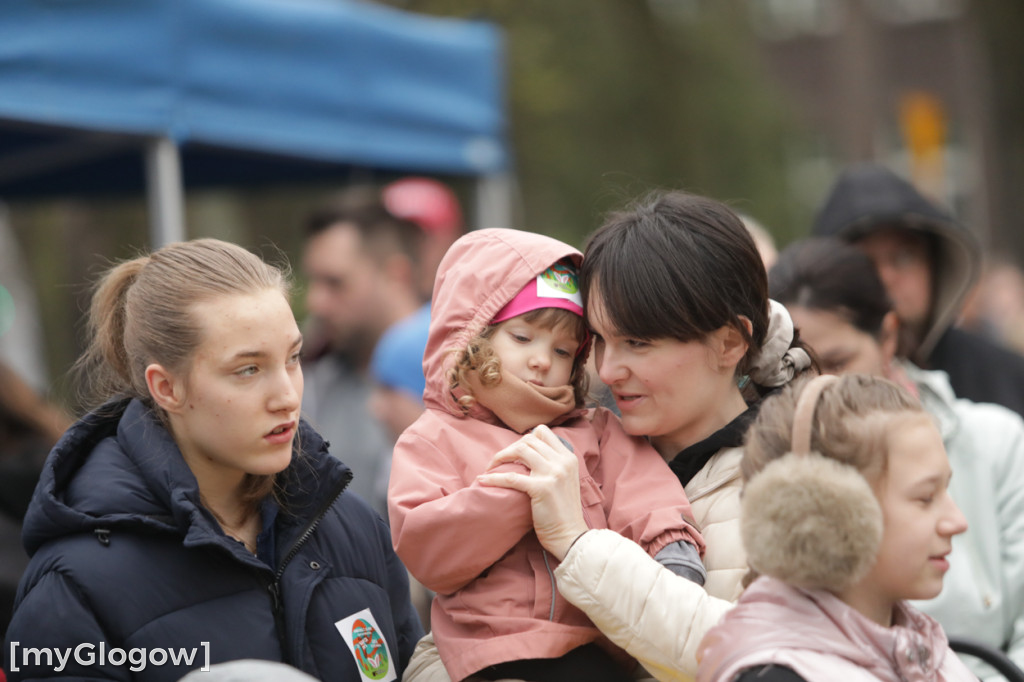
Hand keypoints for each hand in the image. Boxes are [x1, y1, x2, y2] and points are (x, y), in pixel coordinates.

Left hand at [477, 424, 588, 559]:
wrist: (570, 535)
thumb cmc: (563, 511)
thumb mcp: (566, 480)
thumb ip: (553, 465)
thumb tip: (528, 453)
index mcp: (568, 458)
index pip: (543, 432)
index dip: (524, 439)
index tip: (515, 453)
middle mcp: (562, 462)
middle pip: (529, 439)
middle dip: (510, 448)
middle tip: (499, 462)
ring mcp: (553, 474)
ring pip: (520, 450)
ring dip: (500, 457)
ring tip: (491, 467)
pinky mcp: (541, 489)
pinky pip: (510, 477)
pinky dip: (493, 478)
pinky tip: (483, 481)